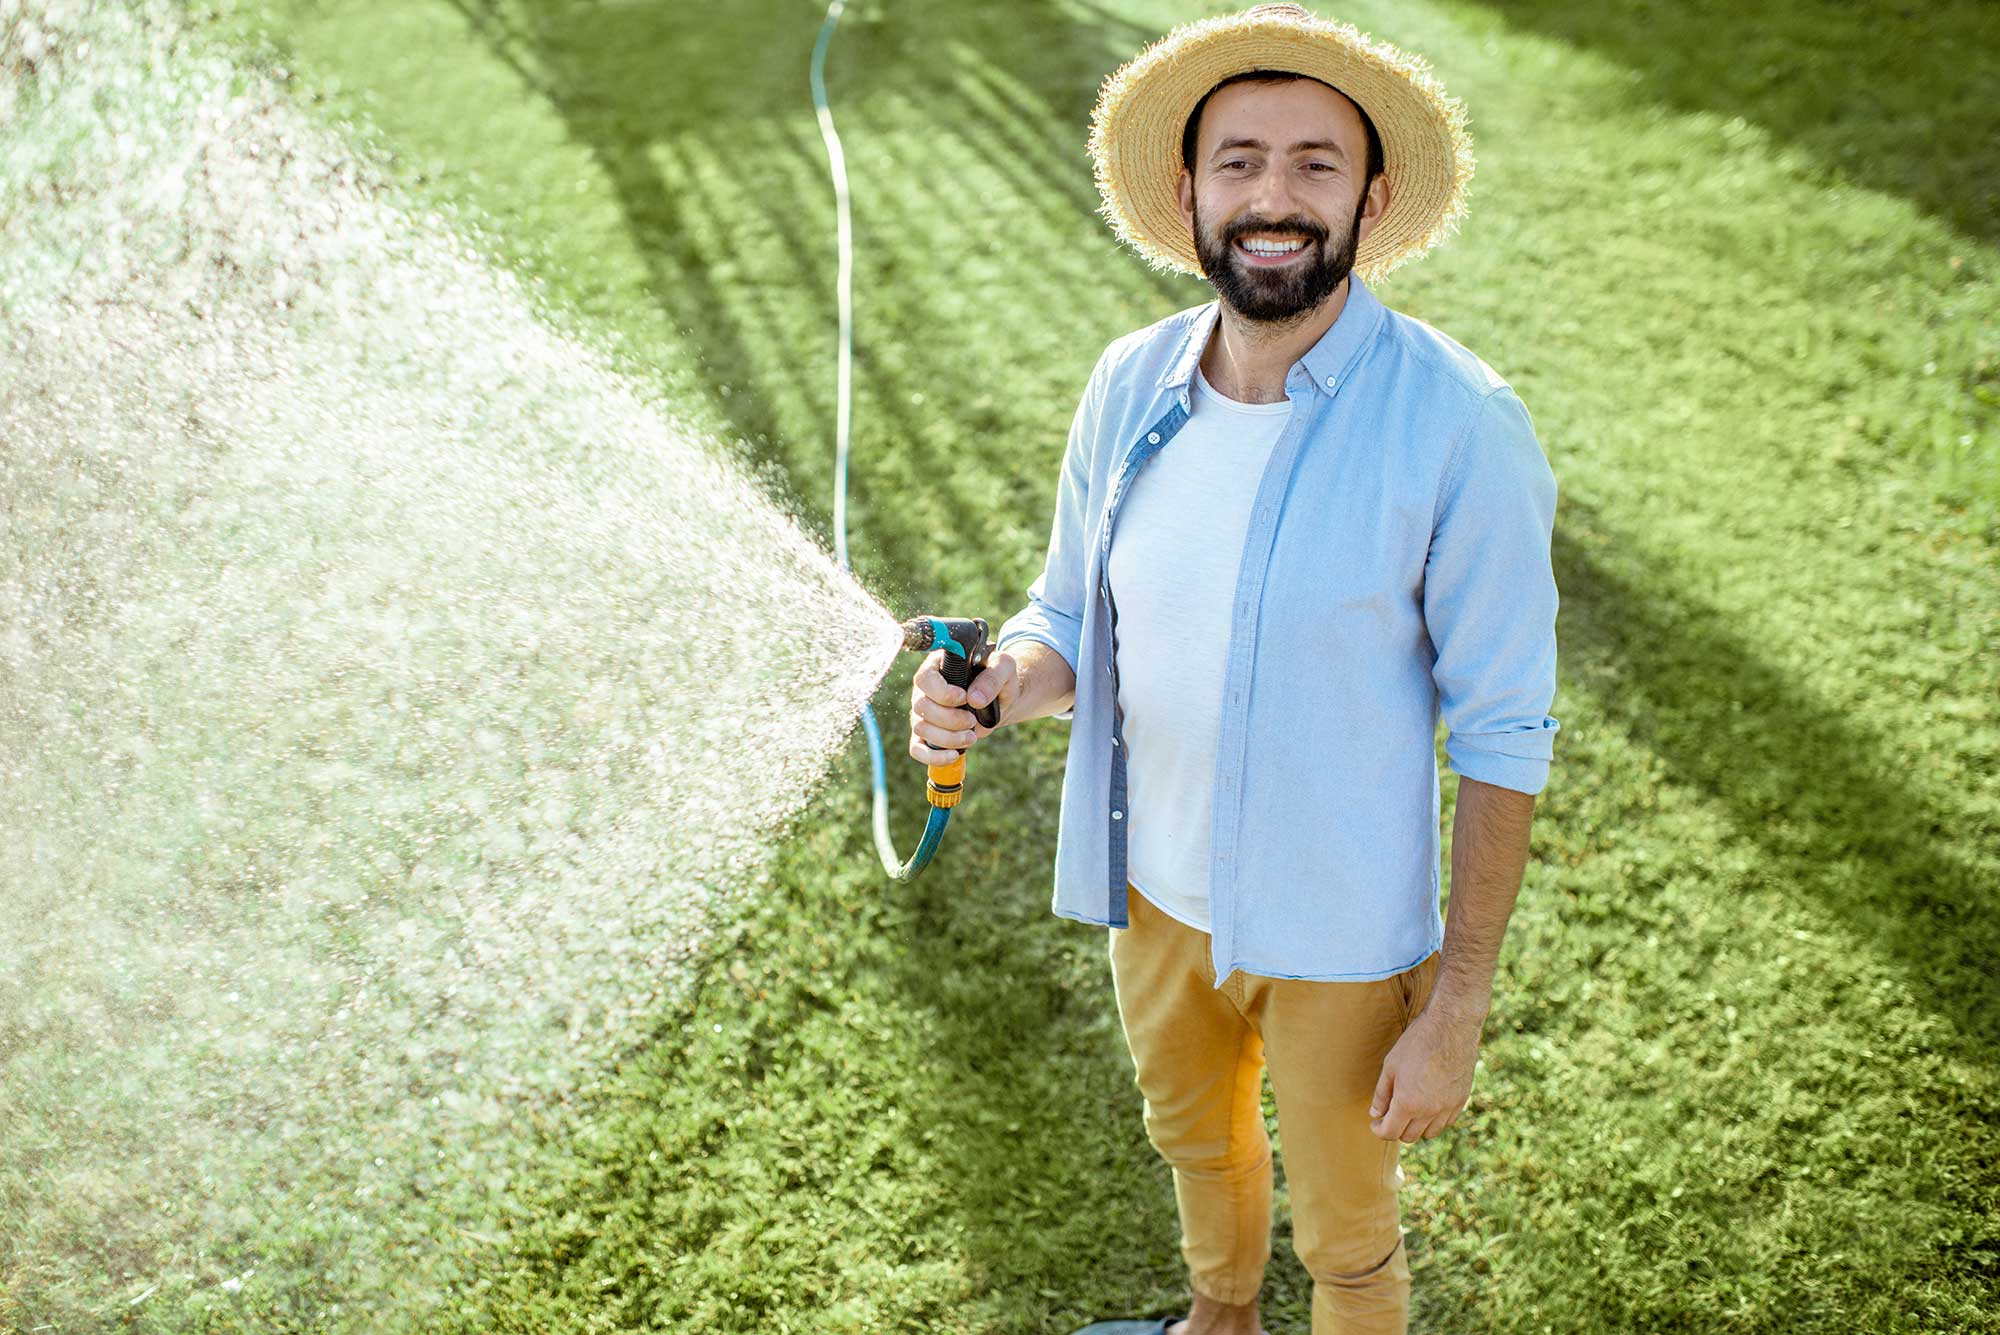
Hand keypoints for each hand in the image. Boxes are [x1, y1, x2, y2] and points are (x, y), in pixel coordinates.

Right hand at [907, 649, 1017, 765]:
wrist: (1001, 699)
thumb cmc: (999, 678)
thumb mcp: (1004, 668)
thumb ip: (993, 677)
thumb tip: (974, 699)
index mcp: (937, 666)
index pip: (924, 678)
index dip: (942, 692)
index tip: (964, 698)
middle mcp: (925, 689)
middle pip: (921, 707)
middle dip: (950, 719)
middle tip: (972, 721)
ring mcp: (923, 713)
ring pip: (920, 728)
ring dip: (948, 738)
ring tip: (971, 736)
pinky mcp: (927, 734)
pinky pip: (917, 749)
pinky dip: (933, 756)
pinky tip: (953, 755)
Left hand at [1368, 1007, 1480, 1142]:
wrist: (1451, 1028)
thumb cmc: (1417, 1043)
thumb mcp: (1391, 1066)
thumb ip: (1382, 1093)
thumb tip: (1376, 1113)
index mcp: (1408, 1103)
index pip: (1390, 1132)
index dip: (1379, 1130)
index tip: (1375, 1123)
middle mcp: (1429, 1111)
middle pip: (1409, 1136)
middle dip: (1396, 1128)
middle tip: (1390, 1114)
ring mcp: (1448, 1108)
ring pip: (1429, 1133)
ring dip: (1416, 1127)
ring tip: (1409, 1110)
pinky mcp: (1461, 1101)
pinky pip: (1446, 1123)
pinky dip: (1434, 1121)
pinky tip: (1427, 1106)